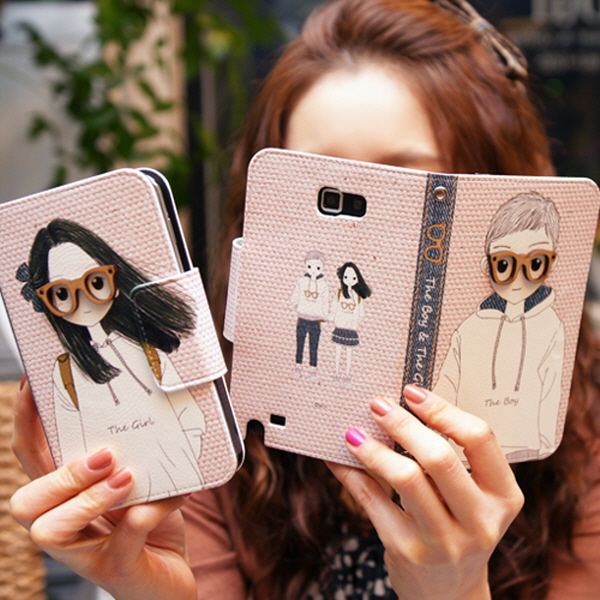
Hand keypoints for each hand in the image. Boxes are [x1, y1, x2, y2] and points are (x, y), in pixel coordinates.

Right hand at [10, 379, 196, 599]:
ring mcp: (86, 553)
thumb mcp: (136, 484)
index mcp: (66, 498)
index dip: (26, 421)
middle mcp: (65, 527)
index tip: (33, 383)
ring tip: (126, 478)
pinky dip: (148, 513)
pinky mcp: (116, 569)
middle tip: (104, 455)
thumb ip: (131, 456)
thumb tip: (144, 410)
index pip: (31, 457)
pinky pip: (125, 539)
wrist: (168, 584)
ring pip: (51, 530)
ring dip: (87, 499)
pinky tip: (174, 496)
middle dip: (60, 474)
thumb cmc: (147, 527)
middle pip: (26, 502)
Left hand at [328, 384, 523, 599]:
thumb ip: (451, 459)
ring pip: (406, 479)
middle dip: (403, 424)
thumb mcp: (472, 497)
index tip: (412, 392)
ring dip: (373, 449)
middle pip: (440, 457)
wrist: (449, 593)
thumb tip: (401, 405)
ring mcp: (444, 541)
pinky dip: (351, 474)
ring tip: (353, 432)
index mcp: (503, 496)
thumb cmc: (458, 526)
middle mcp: (480, 521)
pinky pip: (372, 501)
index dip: (443, 410)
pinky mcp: (407, 551)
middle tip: (377, 405)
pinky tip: (339, 459)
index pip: (480, 439)